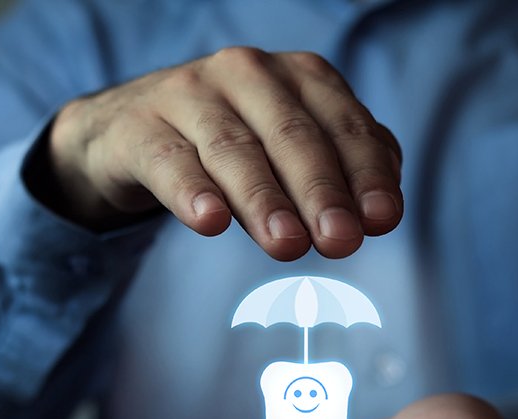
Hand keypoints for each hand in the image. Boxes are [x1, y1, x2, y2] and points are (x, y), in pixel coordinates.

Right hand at [50, 47, 402, 258]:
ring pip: (234, 149)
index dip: (366, 174)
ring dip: (264, 199)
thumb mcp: (291, 149)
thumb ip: (340, 169)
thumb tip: (381, 210)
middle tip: (339, 240)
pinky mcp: (140, 127)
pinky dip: (191, 190)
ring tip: (286, 244)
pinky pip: (169, 160)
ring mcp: (189, 95)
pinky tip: (209, 221)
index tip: (380, 220)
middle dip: (320, 191)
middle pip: (292, 136)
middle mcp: (247, 75)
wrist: (136, 128)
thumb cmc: (232, 142)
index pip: (344, 127)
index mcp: (297, 79)